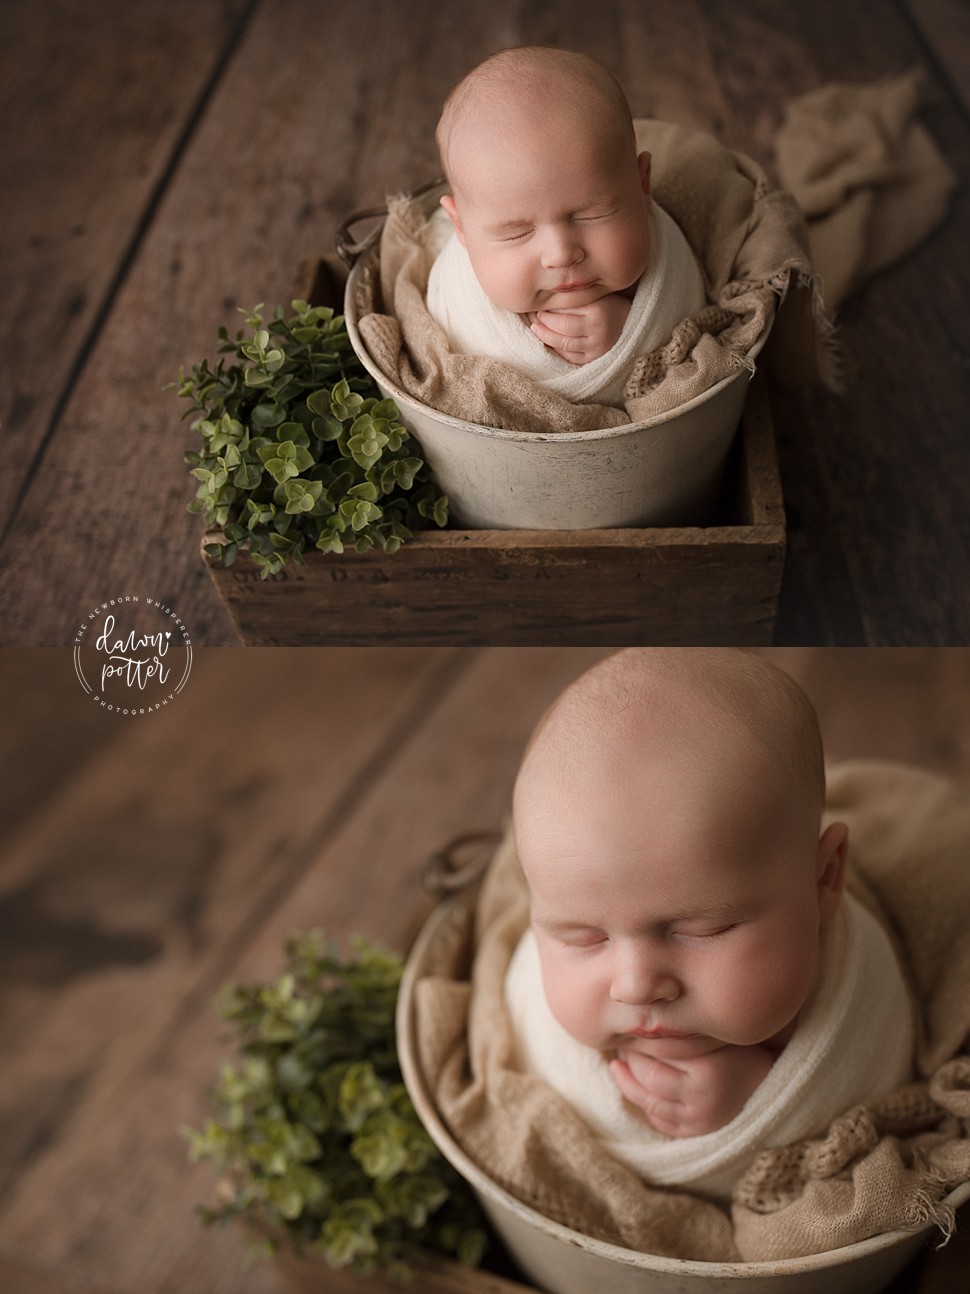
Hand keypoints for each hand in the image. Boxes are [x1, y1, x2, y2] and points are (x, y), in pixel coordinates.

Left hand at [528, 293, 631, 364]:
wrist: (629, 324)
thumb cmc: (608, 305)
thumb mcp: (596, 294)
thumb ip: (575, 295)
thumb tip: (545, 294)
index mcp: (598, 310)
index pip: (565, 310)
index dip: (548, 308)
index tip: (539, 304)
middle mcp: (598, 330)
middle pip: (562, 328)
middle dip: (544, 323)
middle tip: (535, 317)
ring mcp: (596, 347)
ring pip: (563, 345)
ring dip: (545, 337)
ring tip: (536, 329)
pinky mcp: (593, 359)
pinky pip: (569, 357)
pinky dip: (556, 349)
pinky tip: (548, 342)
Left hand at [609, 1043, 776, 1137]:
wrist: (766, 1079)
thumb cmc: (735, 1047)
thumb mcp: (712, 1032)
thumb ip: (681, 1028)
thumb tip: (636, 1011)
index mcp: (707, 1070)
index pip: (654, 1057)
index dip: (634, 1044)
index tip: (625, 1030)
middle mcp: (703, 1099)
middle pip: (648, 1082)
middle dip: (629, 1064)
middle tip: (620, 1046)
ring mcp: (700, 1121)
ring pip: (649, 1105)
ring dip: (629, 1085)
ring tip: (619, 1066)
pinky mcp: (698, 1133)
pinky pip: (661, 1123)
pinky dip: (646, 1106)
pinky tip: (636, 1089)